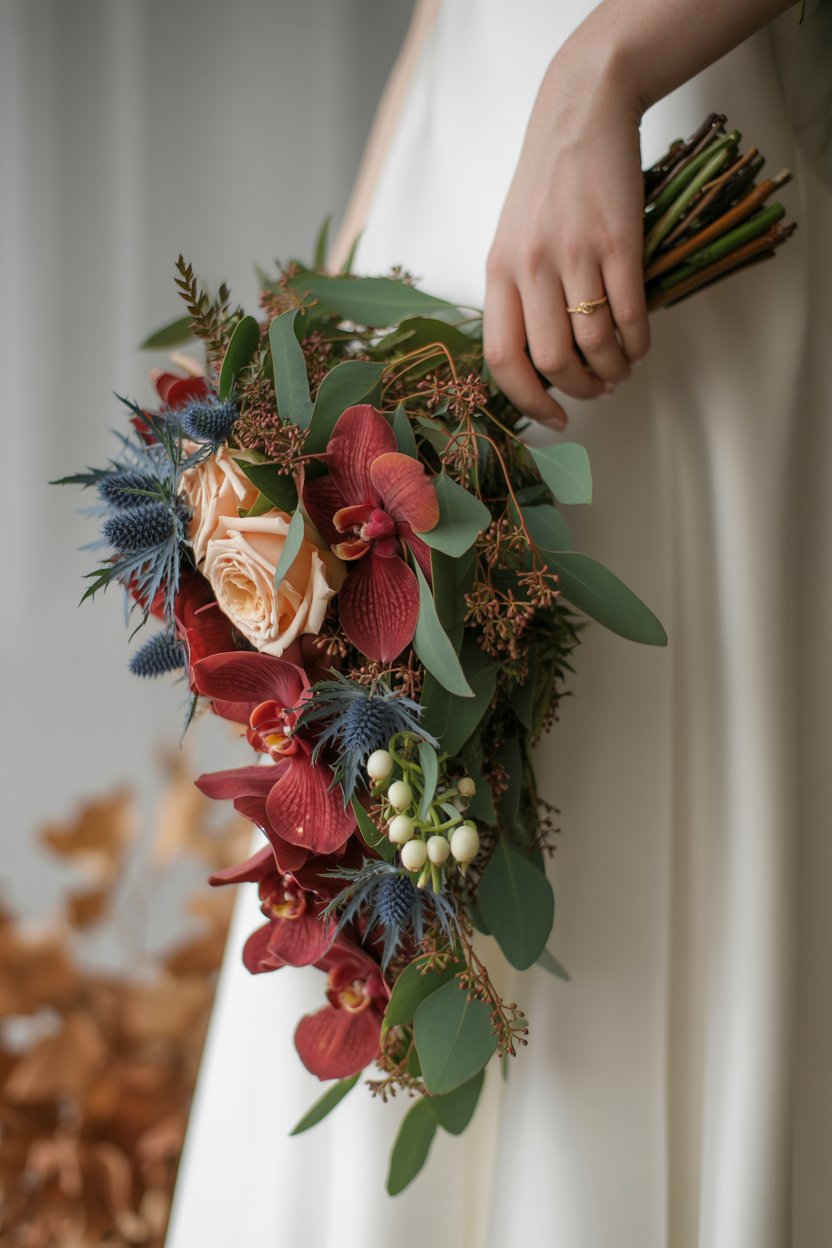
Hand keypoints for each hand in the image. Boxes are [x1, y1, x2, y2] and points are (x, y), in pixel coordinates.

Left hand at [484, 41, 649, 429]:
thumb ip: (518, 292)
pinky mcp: (618, 241)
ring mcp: (575, 254)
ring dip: (612, 371)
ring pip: (593, 344)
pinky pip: (628, 314)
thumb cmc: (548, 181)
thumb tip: (538, 359)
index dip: (528, 400)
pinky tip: (639, 347)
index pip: (502, 359)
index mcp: (499, 272)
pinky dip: (637, 343)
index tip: (553, 418)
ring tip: (621, 371)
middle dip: (578, 391)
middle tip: (597, 391)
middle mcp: (531, 267)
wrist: (582, 113)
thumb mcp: (512, 238)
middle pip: (552, 361)